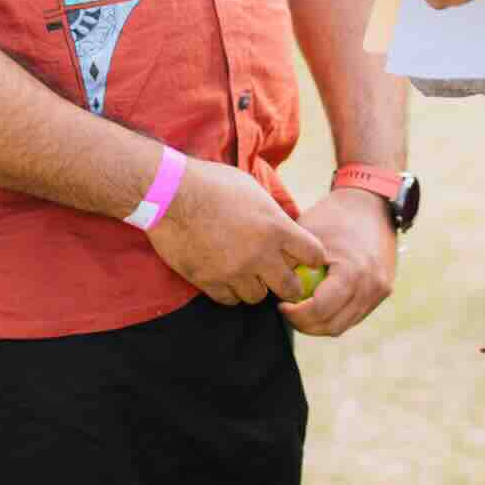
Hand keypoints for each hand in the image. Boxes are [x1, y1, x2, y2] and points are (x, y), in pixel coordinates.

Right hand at [149, 162, 328, 306]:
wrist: (170, 193)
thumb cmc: (211, 183)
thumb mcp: (252, 189)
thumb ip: (272, 214)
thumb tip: (286, 224)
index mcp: (275, 227)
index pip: (314, 255)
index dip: (312, 258)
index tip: (304, 259)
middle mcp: (260, 254)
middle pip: (290, 287)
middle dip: (288, 284)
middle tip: (279, 277)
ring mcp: (234, 271)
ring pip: (258, 297)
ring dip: (255, 286)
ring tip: (246, 272)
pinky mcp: (209, 281)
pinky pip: (230, 300)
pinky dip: (230, 292)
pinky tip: (225, 276)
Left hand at [279, 187, 396, 337]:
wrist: (371, 203)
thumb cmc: (333, 215)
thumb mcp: (307, 235)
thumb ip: (290, 263)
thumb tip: (269, 287)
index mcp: (352, 272)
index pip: (319, 311)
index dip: (295, 314)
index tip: (280, 304)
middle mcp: (371, 287)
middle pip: (332, 326)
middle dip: (305, 324)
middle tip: (287, 310)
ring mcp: (380, 291)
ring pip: (344, 325)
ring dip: (320, 323)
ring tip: (301, 307)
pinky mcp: (383, 291)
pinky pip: (354, 315)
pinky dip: (335, 314)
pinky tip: (319, 301)